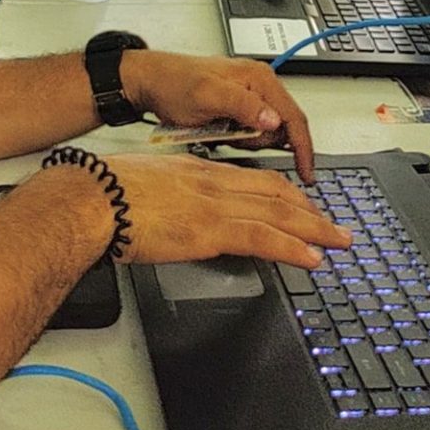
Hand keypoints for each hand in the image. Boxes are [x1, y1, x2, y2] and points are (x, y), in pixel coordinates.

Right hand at [108, 153, 349, 267]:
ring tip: (338, 242)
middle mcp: (212, 182)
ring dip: (314, 229)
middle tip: (335, 227)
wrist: (90, 196)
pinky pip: (261, 237)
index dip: (286, 193)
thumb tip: (174, 211)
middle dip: (310, 210)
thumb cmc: (105, 192)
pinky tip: (311, 258)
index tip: (305, 205)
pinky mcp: (208, 229)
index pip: (256, 179)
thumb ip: (170, 196)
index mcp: (198, 171)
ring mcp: (213, 204)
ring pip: (277, 212)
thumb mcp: (147, 185)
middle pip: (276, 193)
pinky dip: (291, 247)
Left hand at [121, 51, 314, 182]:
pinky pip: (250, 133)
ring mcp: (249, 97)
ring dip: (246, 141)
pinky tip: (218, 133)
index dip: (303, 148)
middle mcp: (259, 85)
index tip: (307, 173)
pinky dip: (237, 139)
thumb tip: (273, 120)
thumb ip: (242, 105)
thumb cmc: (173, 83)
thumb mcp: (207, 96)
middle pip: (281, 128)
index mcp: (259, 78)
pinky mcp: (239, 108)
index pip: (294, 117)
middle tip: (232, 140)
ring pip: (265, 134)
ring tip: (218, 132)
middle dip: (260, 142)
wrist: (150, 82)